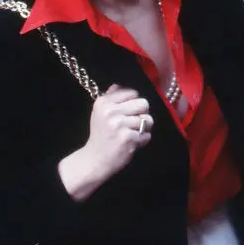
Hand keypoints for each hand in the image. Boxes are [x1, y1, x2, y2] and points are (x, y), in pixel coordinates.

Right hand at [59, 85, 152, 200]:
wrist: (95, 159)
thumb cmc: (100, 135)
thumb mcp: (99, 113)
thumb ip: (110, 98)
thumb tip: (118, 85)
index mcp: (103, 103)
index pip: (132, 93)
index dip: (134, 103)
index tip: (127, 113)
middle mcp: (111, 112)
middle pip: (144, 103)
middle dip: (142, 114)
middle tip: (133, 123)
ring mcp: (120, 125)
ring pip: (148, 120)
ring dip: (144, 129)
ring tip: (132, 134)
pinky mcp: (128, 138)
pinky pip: (147, 135)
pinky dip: (142, 141)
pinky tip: (131, 143)